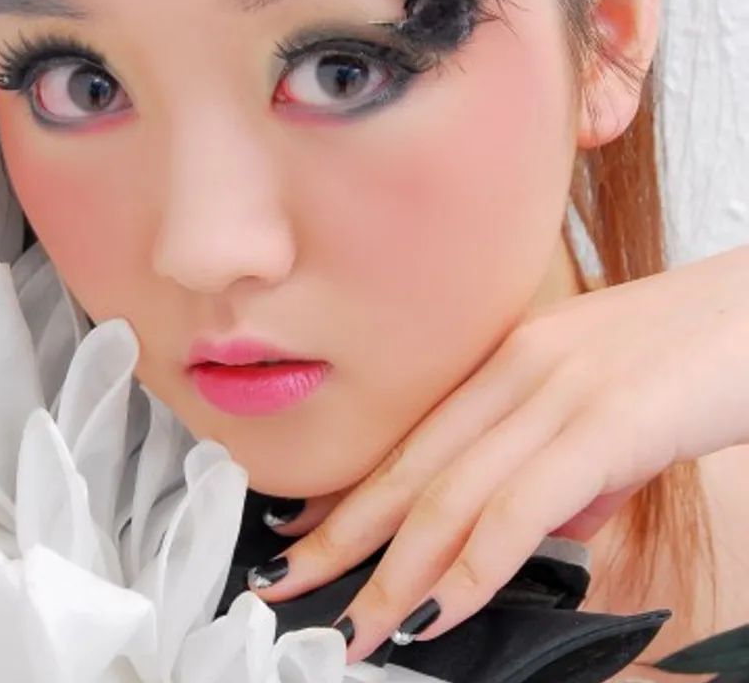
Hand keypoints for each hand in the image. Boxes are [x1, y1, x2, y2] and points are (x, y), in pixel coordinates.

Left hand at [248, 244, 748, 660]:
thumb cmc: (698, 355)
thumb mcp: (611, 407)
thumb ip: (567, 468)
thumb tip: (542, 534)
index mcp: (509, 363)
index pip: (411, 441)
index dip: (348, 493)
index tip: (299, 532)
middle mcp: (516, 371)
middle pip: (408, 470)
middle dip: (339, 539)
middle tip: (285, 585)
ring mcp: (556, 394)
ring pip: (450, 498)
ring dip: (394, 575)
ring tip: (355, 628)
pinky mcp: (605, 423)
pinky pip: (518, 510)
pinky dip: (470, 570)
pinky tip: (436, 611)